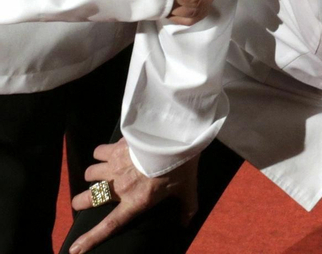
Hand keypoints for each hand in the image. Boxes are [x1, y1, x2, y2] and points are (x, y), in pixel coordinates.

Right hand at [68, 140, 196, 253]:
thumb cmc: (181, 166)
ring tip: (101, 172)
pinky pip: (98, 152)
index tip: (74, 249)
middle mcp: (119, 187)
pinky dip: (101, 153)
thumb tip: (185, 223)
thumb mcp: (188, 188)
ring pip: (90, 173)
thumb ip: (187, 207)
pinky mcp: (114, 149)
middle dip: (81, 201)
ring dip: (93, 174)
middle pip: (88, 199)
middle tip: (82, 201)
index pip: (109, 225)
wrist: (174, 138)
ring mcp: (114, 167)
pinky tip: (109, 152)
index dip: (91, 238)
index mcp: (135, 201)